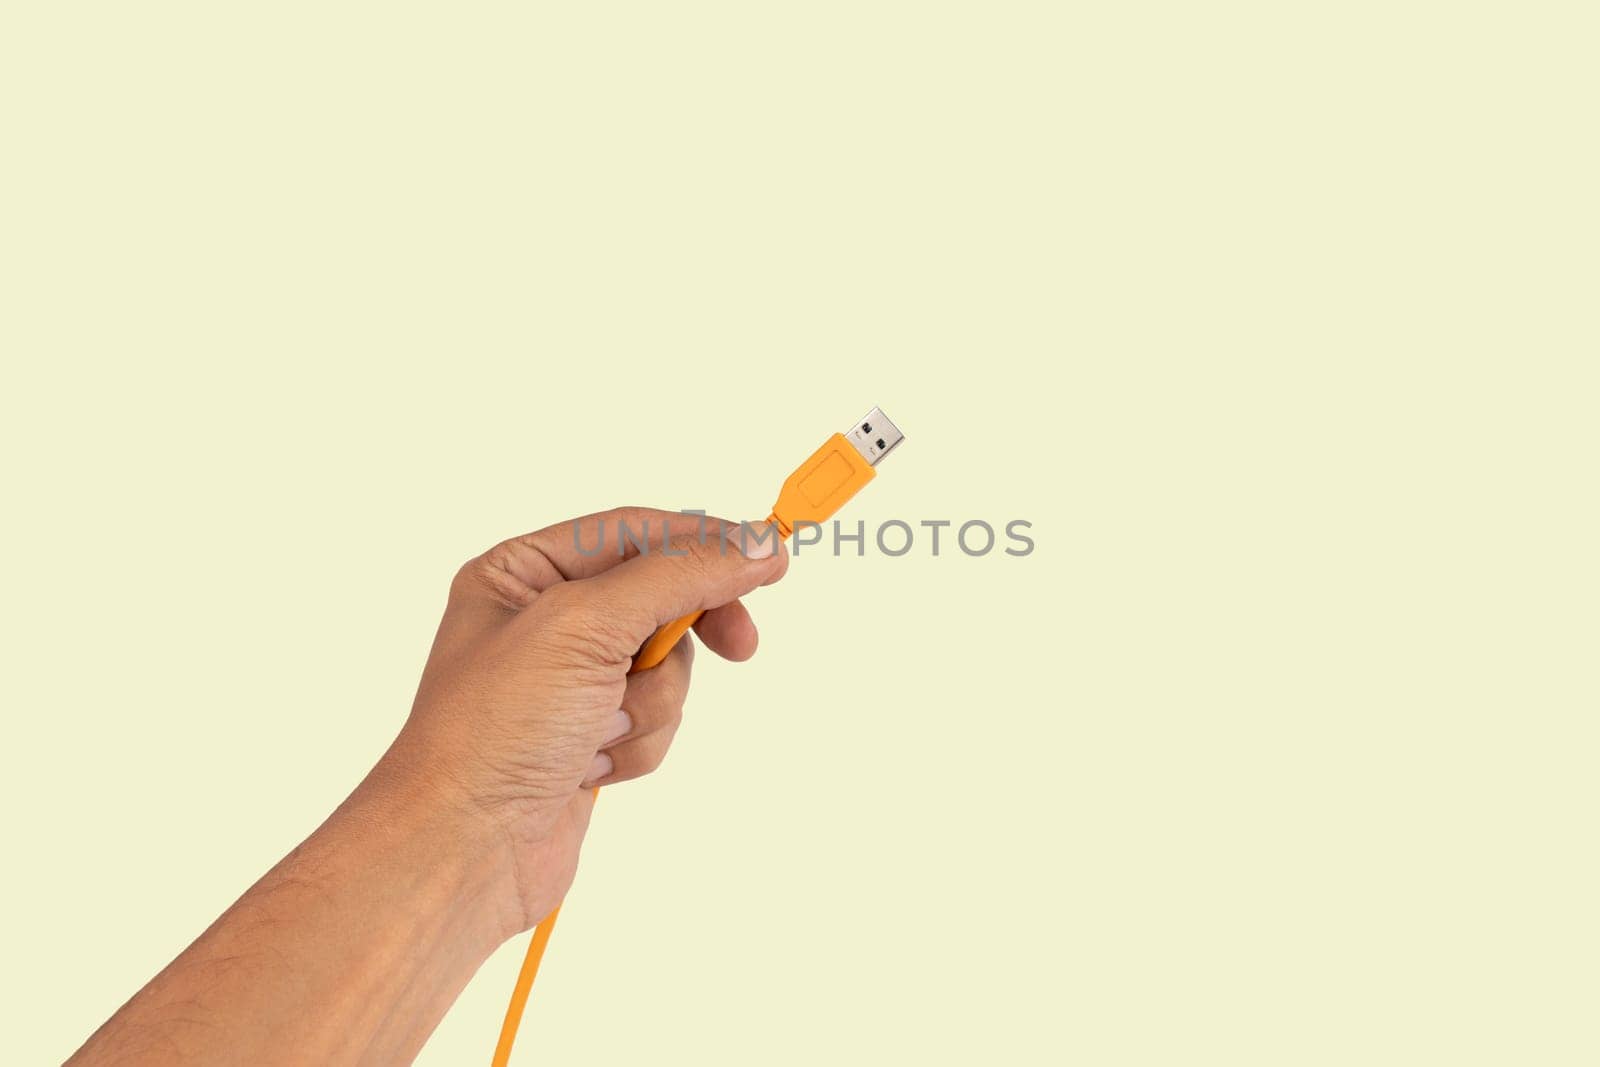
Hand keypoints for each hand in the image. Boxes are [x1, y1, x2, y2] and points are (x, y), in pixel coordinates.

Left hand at [379, 507, 787, 933]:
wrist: (464, 849)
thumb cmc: (496, 729)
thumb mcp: (585, 625)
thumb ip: (677, 575)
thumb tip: (755, 543)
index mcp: (521, 572)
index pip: (633, 531)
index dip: (703, 541)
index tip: (769, 558)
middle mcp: (542, 620)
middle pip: (659, 597)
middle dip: (684, 633)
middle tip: (739, 647)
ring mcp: (569, 683)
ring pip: (666, 667)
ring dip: (649, 704)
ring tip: (600, 731)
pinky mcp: (589, 737)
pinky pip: (655, 720)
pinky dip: (638, 744)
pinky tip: (591, 767)